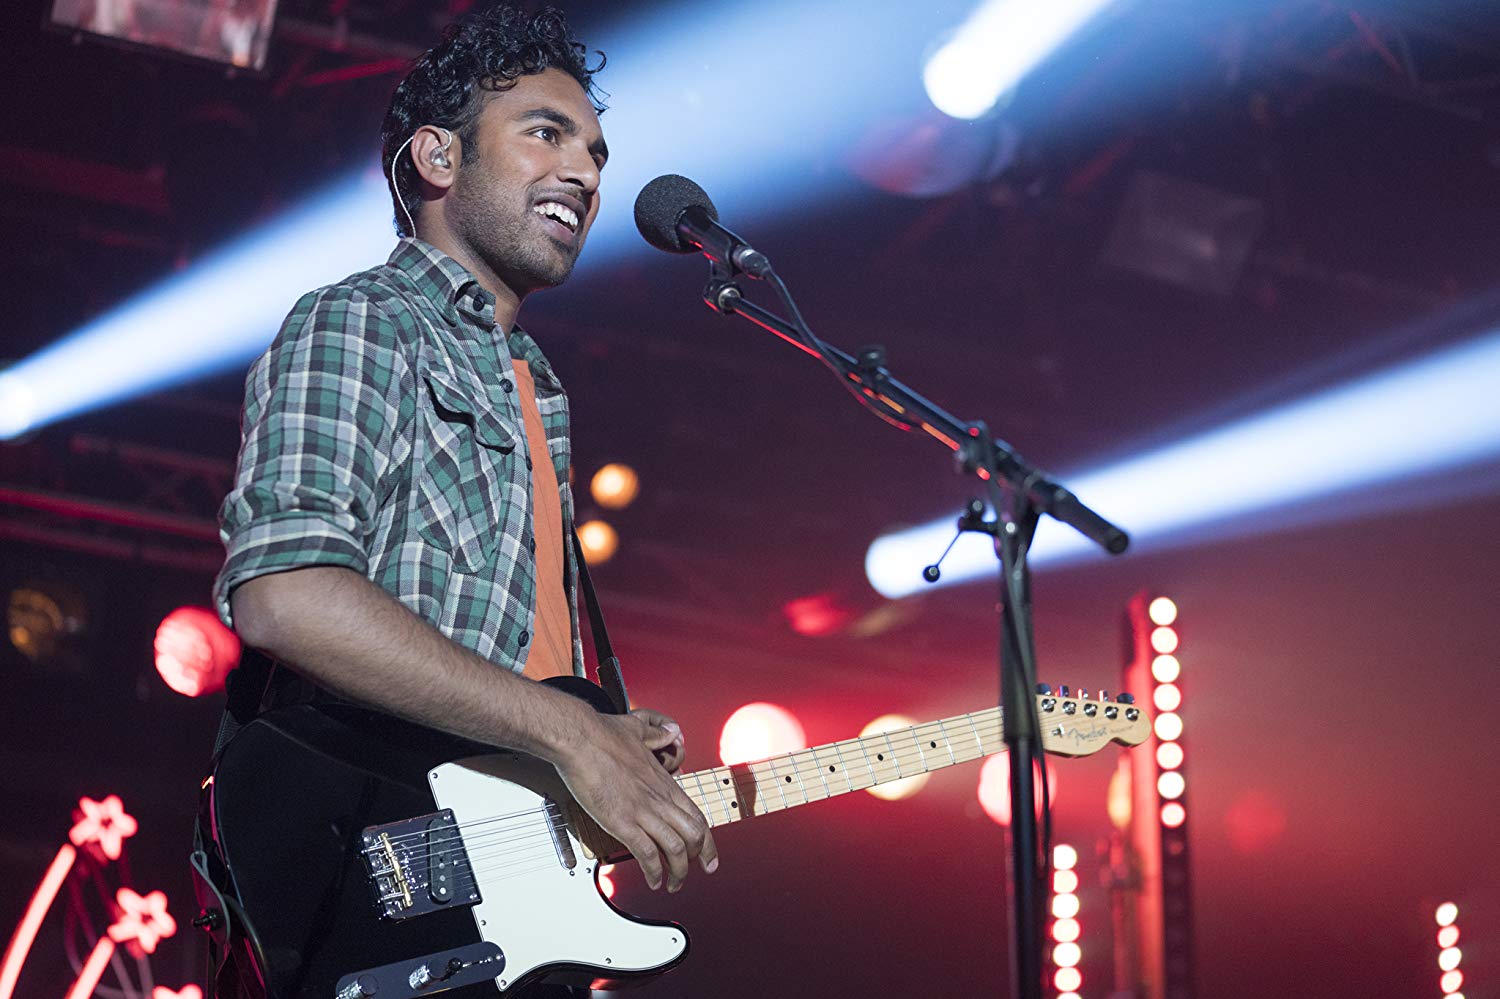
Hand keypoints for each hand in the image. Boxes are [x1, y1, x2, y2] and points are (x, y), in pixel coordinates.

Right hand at [555, 709, 718, 891]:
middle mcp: (658, 799)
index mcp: (665, 782)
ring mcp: (642, 811)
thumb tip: (670, 731)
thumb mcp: (639, 728)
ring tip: (673, 884)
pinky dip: (654, 871)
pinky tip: (653, 880)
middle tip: (699, 872)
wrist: (579, 737)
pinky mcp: (622, 821)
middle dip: (699, 859)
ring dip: (678, 872)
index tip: (709, 855)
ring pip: (675, 849)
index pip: (697, 816)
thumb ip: (657, 733)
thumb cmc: (603, 733)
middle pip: (693, 835)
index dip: (707, 840)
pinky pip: (646, 853)